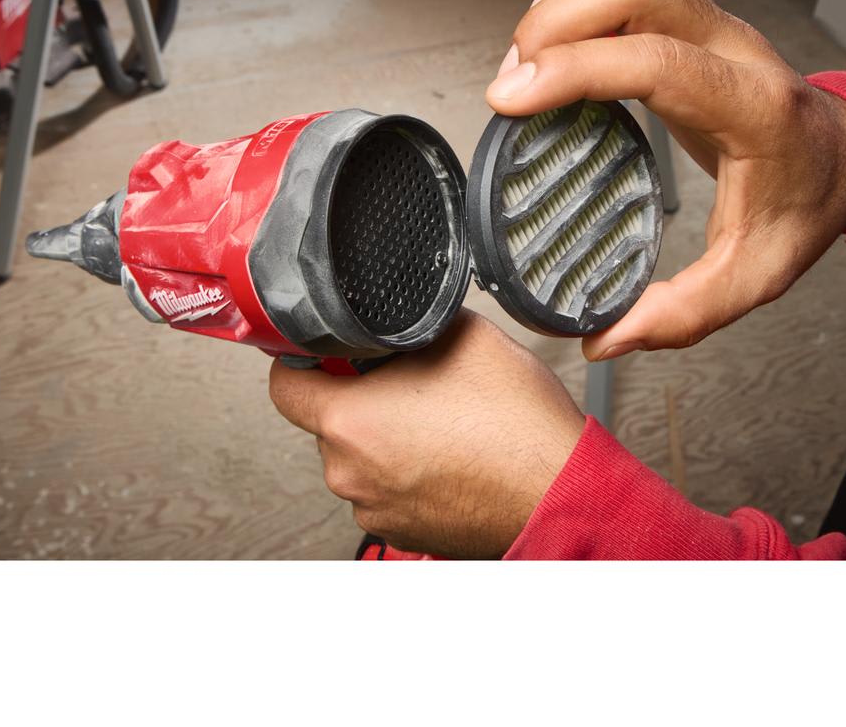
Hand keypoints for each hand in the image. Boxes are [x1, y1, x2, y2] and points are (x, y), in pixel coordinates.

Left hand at [268, 310, 584, 557]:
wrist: (561, 491)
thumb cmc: (517, 426)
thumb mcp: (463, 334)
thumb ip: (410, 321)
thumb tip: (395, 313)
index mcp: (350, 422)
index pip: (284, 385)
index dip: (301, 359)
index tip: (323, 352)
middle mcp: (350, 474)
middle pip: (328, 420)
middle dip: (359, 395)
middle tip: (408, 379)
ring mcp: (376, 509)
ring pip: (360, 455)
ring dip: (385, 434)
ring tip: (440, 419)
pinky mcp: (403, 530)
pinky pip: (386, 487)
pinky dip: (406, 468)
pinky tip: (449, 451)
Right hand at [486, 0, 845, 359]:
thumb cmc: (806, 203)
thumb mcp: (754, 276)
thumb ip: (681, 314)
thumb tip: (605, 337)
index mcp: (749, 107)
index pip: (654, 60)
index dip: (572, 70)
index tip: (509, 98)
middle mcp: (733, 46)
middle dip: (556, 19)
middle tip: (515, 77)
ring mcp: (716, 18)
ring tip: (532, 48)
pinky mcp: (697, 10)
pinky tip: (563, 21)